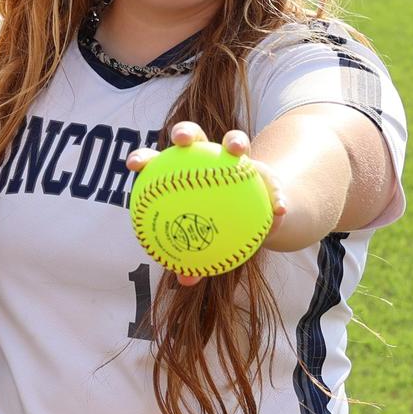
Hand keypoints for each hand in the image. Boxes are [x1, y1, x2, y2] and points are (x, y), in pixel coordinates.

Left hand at [126, 121, 286, 285]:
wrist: (248, 210)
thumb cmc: (215, 224)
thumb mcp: (204, 241)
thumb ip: (193, 256)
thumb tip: (185, 281)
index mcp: (180, 171)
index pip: (155, 160)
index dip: (142, 158)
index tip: (133, 164)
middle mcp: (204, 156)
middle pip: (190, 135)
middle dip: (184, 131)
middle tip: (182, 141)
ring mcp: (234, 156)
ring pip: (232, 139)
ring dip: (235, 140)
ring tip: (238, 149)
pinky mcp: (268, 170)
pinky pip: (268, 173)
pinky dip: (274, 191)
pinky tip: (279, 207)